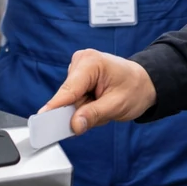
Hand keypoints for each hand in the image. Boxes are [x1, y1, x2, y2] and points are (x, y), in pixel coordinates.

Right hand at [41, 48, 156, 136]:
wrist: (144, 82)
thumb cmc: (135, 88)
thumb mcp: (117, 105)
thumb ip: (93, 115)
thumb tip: (74, 125)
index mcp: (91, 62)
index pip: (68, 90)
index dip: (55, 107)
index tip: (42, 121)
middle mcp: (81, 61)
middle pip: (67, 97)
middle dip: (81, 110)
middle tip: (101, 111)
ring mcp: (78, 68)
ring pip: (70, 100)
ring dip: (84, 109)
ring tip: (103, 104)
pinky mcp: (78, 76)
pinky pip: (74, 98)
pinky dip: (85, 105)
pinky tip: (98, 101)